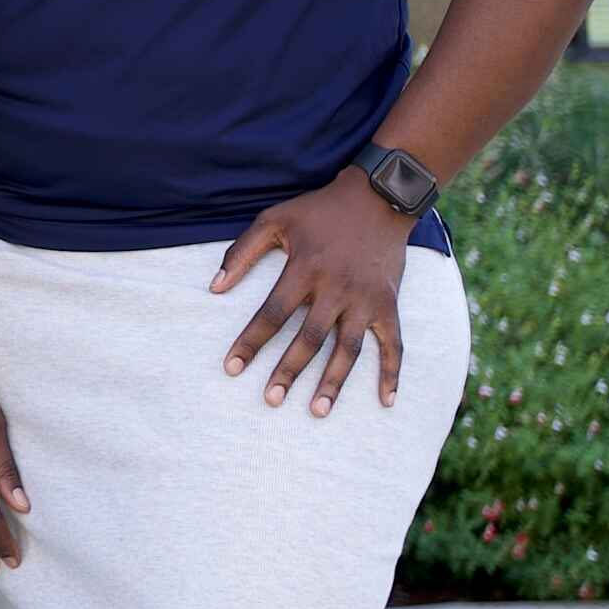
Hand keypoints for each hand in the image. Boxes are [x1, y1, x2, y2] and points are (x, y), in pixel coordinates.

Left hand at [211, 171, 415, 415]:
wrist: (378, 198)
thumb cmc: (319, 210)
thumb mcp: (274, 219)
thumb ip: (241, 252)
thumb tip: (214, 288)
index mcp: (304, 268)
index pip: (272, 314)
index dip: (251, 342)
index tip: (232, 368)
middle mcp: (336, 288)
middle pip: (309, 339)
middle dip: (288, 371)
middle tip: (271, 400)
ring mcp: (366, 298)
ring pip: (348, 349)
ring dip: (334, 382)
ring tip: (317, 410)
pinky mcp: (389, 303)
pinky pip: (395, 345)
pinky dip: (392, 373)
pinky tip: (386, 401)